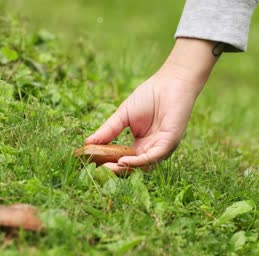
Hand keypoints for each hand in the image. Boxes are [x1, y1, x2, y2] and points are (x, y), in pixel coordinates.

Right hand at [85, 38, 218, 173]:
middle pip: (133, 166)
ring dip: (125, 168)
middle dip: (116, 170)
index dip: (109, 163)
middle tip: (98, 170)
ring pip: (143, 165)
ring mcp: (161, 148)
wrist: (171, 82)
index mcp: (141, 145)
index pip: (124, 159)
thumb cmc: (149, 96)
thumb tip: (88, 142)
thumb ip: (108, 130)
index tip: (92, 163)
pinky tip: (123, 160)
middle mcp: (151, 150)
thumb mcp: (123, 115)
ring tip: (109, 167)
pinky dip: (138, 161)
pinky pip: (153, 157)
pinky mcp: (169, 142)